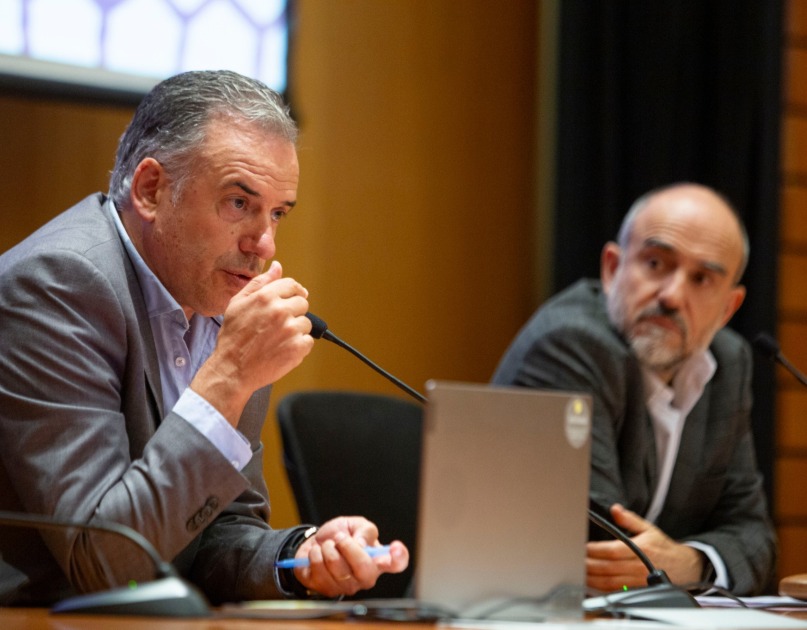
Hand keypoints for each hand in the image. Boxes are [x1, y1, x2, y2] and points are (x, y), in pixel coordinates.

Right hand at [191, 261, 313, 424]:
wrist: (232, 368)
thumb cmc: (233, 337)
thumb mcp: (238, 303)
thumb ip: (260, 283)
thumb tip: (277, 267)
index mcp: (266, 297)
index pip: (292, 285)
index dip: (293, 292)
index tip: (292, 300)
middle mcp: (280, 311)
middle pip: (302, 303)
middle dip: (293, 312)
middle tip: (279, 325)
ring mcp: (290, 330)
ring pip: (306, 323)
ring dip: (296, 330)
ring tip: (278, 339)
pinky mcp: (298, 347)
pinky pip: (308, 341)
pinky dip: (299, 346)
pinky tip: (282, 349)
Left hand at [293, 516, 409, 597]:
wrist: (314, 544)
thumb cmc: (338, 536)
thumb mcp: (353, 525)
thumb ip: (363, 530)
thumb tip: (362, 544)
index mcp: (378, 559)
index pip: (397, 563)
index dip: (399, 557)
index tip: (395, 547)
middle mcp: (366, 577)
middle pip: (364, 568)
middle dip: (348, 546)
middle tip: (339, 537)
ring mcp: (347, 586)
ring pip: (338, 568)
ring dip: (328, 548)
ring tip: (327, 545)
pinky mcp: (328, 590)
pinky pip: (320, 571)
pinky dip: (315, 555)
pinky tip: (318, 554)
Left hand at [586, 504, 704, 591]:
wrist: (684, 566)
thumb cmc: (663, 547)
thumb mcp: (648, 528)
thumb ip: (630, 519)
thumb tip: (615, 509)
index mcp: (640, 548)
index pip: (612, 550)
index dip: (595, 550)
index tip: (582, 547)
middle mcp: (638, 566)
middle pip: (607, 567)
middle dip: (588, 564)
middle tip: (574, 560)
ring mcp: (637, 580)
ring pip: (609, 581)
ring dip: (591, 578)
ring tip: (578, 571)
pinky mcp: (637, 590)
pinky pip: (616, 590)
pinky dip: (601, 588)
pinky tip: (591, 583)